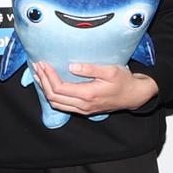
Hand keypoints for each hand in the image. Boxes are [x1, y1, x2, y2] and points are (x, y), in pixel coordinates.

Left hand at [31, 61, 158, 116]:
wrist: (134, 96)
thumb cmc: (124, 81)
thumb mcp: (111, 70)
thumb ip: (91, 68)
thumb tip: (72, 66)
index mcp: (88, 95)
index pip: (60, 88)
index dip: (48, 76)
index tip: (43, 63)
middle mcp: (83, 105)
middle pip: (54, 97)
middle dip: (43, 81)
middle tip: (37, 66)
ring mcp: (83, 109)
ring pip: (56, 103)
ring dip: (45, 89)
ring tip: (39, 74)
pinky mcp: (84, 109)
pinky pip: (63, 105)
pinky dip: (52, 95)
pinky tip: (49, 84)